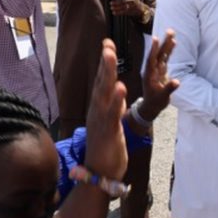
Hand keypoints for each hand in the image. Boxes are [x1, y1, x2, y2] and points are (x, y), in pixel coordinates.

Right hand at [85, 39, 127, 180]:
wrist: (99, 174)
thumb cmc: (106, 147)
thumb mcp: (111, 120)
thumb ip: (113, 103)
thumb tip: (116, 88)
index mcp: (99, 107)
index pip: (102, 80)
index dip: (105, 62)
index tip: (108, 43)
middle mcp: (97, 111)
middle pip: (101, 82)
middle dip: (105, 63)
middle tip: (108, 43)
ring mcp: (100, 120)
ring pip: (104, 93)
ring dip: (108, 74)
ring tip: (111, 56)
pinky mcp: (108, 132)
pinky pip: (112, 114)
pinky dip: (116, 100)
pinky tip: (121, 87)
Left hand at [110, 0, 143, 17]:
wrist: (140, 7)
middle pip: (124, 1)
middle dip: (117, 2)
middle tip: (110, 3)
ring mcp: (132, 5)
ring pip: (123, 7)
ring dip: (116, 8)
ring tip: (111, 8)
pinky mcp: (131, 11)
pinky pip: (124, 12)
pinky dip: (118, 13)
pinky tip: (114, 12)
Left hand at [138, 29, 179, 121]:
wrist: (152, 106)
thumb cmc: (155, 102)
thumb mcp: (162, 97)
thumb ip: (169, 89)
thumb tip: (177, 82)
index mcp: (149, 75)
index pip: (151, 60)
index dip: (153, 50)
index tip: (155, 39)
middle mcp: (152, 70)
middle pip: (158, 54)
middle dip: (163, 43)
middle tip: (169, 31)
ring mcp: (157, 69)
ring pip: (162, 54)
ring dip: (167, 44)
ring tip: (172, 33)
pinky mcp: (161, 70)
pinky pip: (166, 58)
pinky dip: (169, 51)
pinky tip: (174, 43)